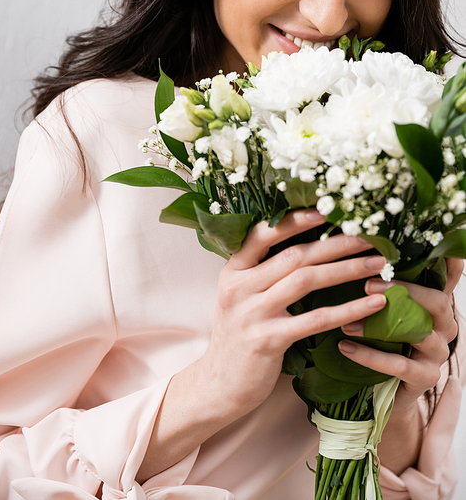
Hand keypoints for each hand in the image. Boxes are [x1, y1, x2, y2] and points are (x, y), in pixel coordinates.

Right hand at [198, 209, 387, 420]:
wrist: (219, 384)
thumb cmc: (240, 336)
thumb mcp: (241, 297)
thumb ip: (264, 273)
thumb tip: (310, 247)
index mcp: (233, 270)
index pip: (261, 234)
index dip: (294, 221)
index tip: (326, 211)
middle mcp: (239, 287)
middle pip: (294, 255)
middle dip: (335, 243)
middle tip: (368, 235)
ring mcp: (251, 313)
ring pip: (306, 280)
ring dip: (346, 269)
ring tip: (377, 264)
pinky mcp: (268, 340)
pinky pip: (316, 319)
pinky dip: (348, 309)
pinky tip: (373, 304)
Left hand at [339, 257, 462, 409]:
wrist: (386, 390)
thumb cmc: (384, 340)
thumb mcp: (386, 309)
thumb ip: (384, 284)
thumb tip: (362, 250)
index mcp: (436, 304)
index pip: (449, 278)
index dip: (452, 261)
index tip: (448, 238)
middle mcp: (445, 325)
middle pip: (438, 302)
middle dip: (404, 290)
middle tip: (368, 285)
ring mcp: (438, 352)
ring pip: (418, 333)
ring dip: (378, 325)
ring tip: (346, 322)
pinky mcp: (426, 377)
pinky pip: (400, 364)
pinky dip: (369, 356)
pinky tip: (345, 346)